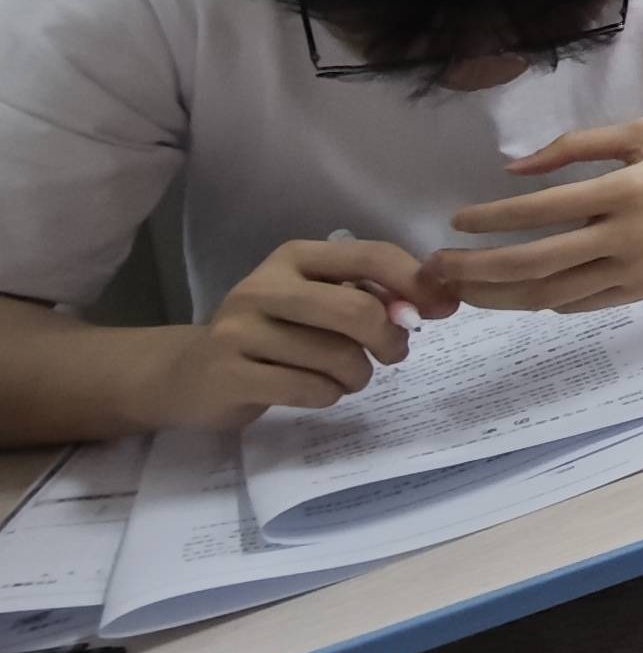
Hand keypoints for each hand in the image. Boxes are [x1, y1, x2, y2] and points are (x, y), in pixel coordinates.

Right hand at [151, 240, 455, 426]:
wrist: (189, 374)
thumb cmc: (273, 335)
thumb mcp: (318, 301)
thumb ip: (373, 295)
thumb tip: (437, 301)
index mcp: (294, 257)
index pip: (371, 256)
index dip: (416, 283)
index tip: (443, 309)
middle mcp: (263, 285)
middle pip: (357, 311)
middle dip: (389, 339)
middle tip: (393, 354)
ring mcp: (239, 330)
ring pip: (337, 357)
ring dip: (358, 376)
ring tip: (346, 377)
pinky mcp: (228, 374)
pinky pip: (309, 389)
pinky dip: (328, 396)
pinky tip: (315, 390)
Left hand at [432, 121, 642, 313]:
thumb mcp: (642, 133)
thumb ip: (576, 145)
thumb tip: (515, 170)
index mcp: (625, 191)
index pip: (541, 211)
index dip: (491, 219)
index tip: (456, 222)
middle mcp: (626, 237)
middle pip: (535, 263)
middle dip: (478, 269)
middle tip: (439, 267)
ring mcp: (635, 272)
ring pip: (551, 295)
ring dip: (500, 296)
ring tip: (465, 291)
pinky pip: (581, 305)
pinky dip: (544, 301)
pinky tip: (519, 292)